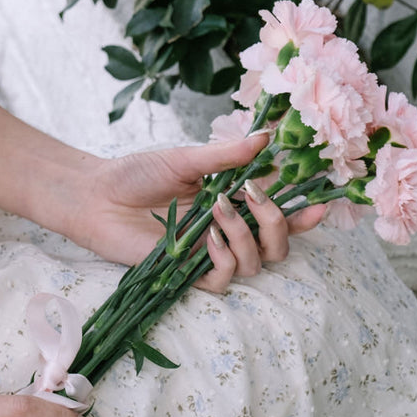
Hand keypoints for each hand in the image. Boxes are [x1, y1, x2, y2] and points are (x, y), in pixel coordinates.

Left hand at [61, 134, 326, 291]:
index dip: (304, 215)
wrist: (96, 195)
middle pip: (278, 246)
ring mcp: (209, 255)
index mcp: (233, 203)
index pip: (279, 215)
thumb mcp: (185, 159)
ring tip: (218, 208)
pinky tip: (209, 237)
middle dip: (278, 224)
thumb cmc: (136, 174)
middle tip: (254, 197)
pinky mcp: (187, 274)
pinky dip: (224, 259)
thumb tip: (266, 136)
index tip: (320, 204)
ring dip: (246, 236)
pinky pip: (224, 280)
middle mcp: (227, 232)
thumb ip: (226, 155)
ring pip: (256, 263)